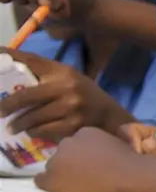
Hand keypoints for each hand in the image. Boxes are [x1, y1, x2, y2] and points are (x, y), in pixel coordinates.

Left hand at [0, 48, 133, 140]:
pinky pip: (44, 130)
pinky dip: (34, 132)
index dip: (9, 59)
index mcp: (63, 72)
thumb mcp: (68, 78)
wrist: (110, 116)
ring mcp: (71, 107)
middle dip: (7, 105)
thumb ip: (44, 73)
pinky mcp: (73, 125)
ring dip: (19, 123)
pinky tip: (31, 132)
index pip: (31, 62)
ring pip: (33, 117)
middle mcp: (67, 87)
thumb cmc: (84, 95)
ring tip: (11, 127)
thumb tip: (9, 67)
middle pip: (26, 95)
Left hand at [35, 127, 139, 191]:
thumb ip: (102, 144)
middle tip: (85, 173)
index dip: (83, 154)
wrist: (130, 176)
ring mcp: (58, 159)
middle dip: (70, 161)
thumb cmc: (131, 162)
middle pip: (63, 153)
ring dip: (62, 173)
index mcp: (85, 131)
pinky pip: (41, 180)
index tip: (92, 162)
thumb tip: (98, 151)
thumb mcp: (118, 143)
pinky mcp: (52, 177)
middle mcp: (68, 142)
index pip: (76, 143)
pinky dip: (49, 184)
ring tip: (77, 183)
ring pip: (53, 166)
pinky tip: (61, 189)